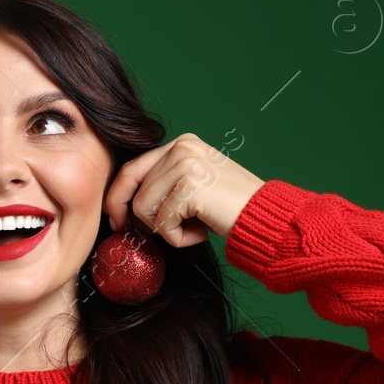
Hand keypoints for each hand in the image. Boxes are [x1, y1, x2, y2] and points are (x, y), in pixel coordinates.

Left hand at [103, 133, 265, 246]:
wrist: (267, 218)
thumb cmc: (231, 208)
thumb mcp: (195, 184)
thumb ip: (165, 183)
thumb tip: (124, 204)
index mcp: (181, 144)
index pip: (133, 168)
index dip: (119, 196)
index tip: (117, 219)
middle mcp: (182, 148)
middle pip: (132, 186)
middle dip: (130, 215)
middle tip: (137, 234)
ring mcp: (186, 164)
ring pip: (144, 208)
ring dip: (165, 229)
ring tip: (194, 228)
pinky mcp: (190, 186)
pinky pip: (163, 223)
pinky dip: (178, 238)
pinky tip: (202, 232)